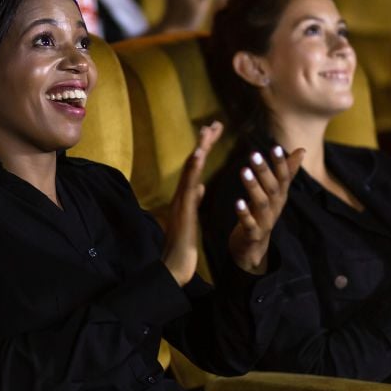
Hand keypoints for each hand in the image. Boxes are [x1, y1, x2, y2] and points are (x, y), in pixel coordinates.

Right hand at [162, 121, 223, 285]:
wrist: (174, 267)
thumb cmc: (183, 246)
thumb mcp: (191, 219)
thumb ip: (194, 201)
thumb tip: (201, 187)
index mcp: (186, 196)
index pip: (196, 166)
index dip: (205, 147)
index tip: (214, 130)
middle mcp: (181, 194)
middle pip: (192, 162)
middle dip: (204, 142)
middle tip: (215, 123)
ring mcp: (180, 201)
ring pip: (189, 170)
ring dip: (198, 149)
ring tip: (207, 131)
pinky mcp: (183, 210)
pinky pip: (188, 186)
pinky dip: (192, 169)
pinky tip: (198, 155)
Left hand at [228, 145, 304, 274]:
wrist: (254, 247)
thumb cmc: (263, 213)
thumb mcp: (275, 193)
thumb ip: (287, 172)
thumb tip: (302, 150)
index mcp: (280, 196)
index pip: (284, 178)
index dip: (281, 164)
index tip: (274, 147)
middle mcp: (276, 208)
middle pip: (273, 188)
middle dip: (265, 171)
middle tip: (254, 154)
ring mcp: (266, 222)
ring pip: (262, 203)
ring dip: (253, 187)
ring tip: (244, 171)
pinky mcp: (253, 234)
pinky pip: (250, 224)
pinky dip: (244, 213)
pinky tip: (238, 201)